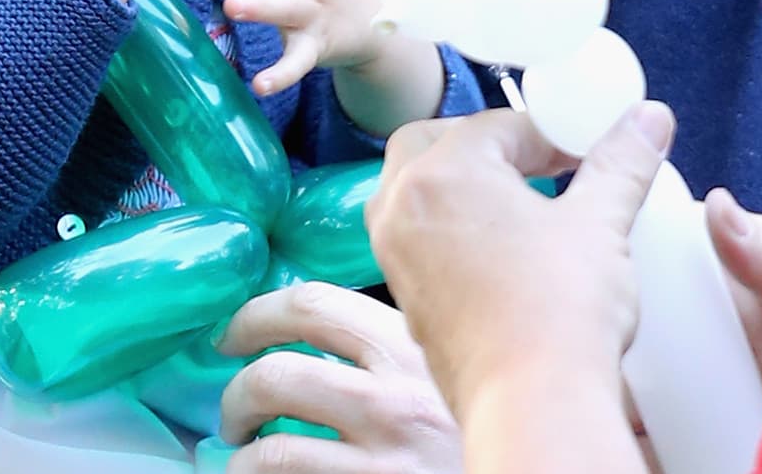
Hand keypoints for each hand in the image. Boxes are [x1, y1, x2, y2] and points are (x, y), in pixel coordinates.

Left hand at [216, 282, 463, 473]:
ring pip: (272, 447)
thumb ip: (394, 345)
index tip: (235, 332)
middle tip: (233, 408)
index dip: (257, 314)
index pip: (314, 303)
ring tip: (245, 457)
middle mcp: (394, 399)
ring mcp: (382, 460)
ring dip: (241, 455)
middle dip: (236, 391)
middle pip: (278, 372)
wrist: (528, 469)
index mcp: (410, 347)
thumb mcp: (444, 369)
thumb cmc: (472, 428)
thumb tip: (315, 327)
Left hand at [364, 104, 672, 424]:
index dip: (548, 135)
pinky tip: (496, 248)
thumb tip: (649, 118)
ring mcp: (396, 253)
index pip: (498, 125)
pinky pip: (415, 236)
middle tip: (539, 164)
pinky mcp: (404, 296)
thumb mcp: (600, 222)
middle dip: (487, 145)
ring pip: (414, 188)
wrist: (535, 406)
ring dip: (458, 182)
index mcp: (444, 171)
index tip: (582, 153)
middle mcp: (404, 204)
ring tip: (516, 202)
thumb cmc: (559, 312)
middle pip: (435, 142)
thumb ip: (621, 161)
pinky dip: (447, 226)